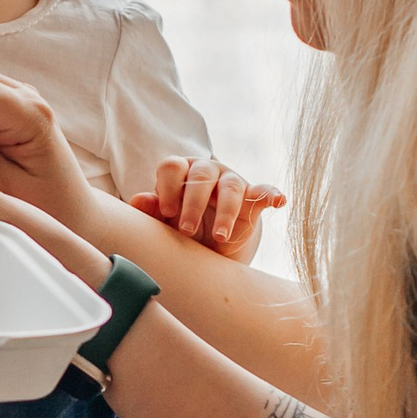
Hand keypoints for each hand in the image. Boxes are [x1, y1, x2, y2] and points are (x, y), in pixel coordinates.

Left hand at [132, 155, 286, 263]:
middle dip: (193, 203)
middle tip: (187, 231)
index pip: (172, 166)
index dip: (168, 187)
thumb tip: (137, 200)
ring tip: (219, 236)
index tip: (166, 213)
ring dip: (225, 211)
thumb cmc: (182, 230)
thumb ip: (152, 211)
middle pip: (200, 174)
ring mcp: (231, 182)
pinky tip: (279, 201)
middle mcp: (206, 172)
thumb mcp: (166, 224)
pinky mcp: (252, 197)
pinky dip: (271, 194)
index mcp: (180, 172)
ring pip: (229, 186)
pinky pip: (264, 191)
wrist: (212, 250)